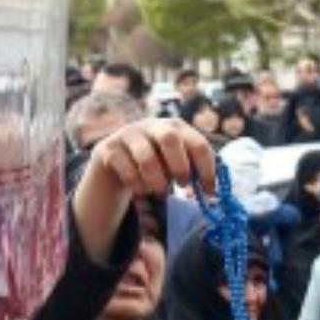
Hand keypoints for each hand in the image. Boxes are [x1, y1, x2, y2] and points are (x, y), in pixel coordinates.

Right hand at [72, 117, 216, 260]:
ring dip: (157, 180)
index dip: (207, 170)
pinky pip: (125, 169)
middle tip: (183, 185)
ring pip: (146, 156)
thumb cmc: (155, 164)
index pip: (198, 143)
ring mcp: (128, 134)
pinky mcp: (108, 149)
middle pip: (170, 138)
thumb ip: (192, 172)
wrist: (114, 162)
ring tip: (161, 193)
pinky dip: (136, 184)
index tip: (209, 193)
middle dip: (180, 166)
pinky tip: (141, 191)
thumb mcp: (174, 163)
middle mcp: (152, 125)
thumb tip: (211, 194)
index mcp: (176, 127)